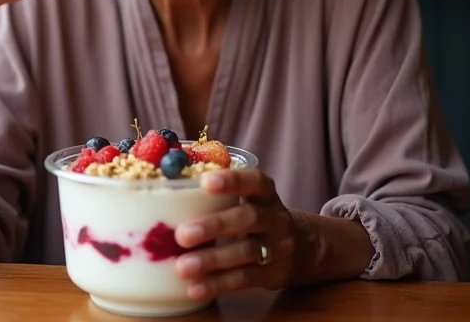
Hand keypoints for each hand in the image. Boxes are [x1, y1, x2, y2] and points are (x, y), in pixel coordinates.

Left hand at [174, 169, 308, 299]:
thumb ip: (219, 196)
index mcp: (266, 193)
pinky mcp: (275, 275)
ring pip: (246, 252)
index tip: (204, 182)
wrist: (302, 247)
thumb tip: (166, 193)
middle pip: (248, 218)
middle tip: (181, 234)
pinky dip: (219, 284)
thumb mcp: (249, 199)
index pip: (254, 181)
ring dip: (212, 260)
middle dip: (214, 225)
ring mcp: (279, 248)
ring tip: (183, 267)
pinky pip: (246, 280)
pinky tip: (195, 288)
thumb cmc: (258, 216)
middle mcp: (276, 218)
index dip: (232, 180)